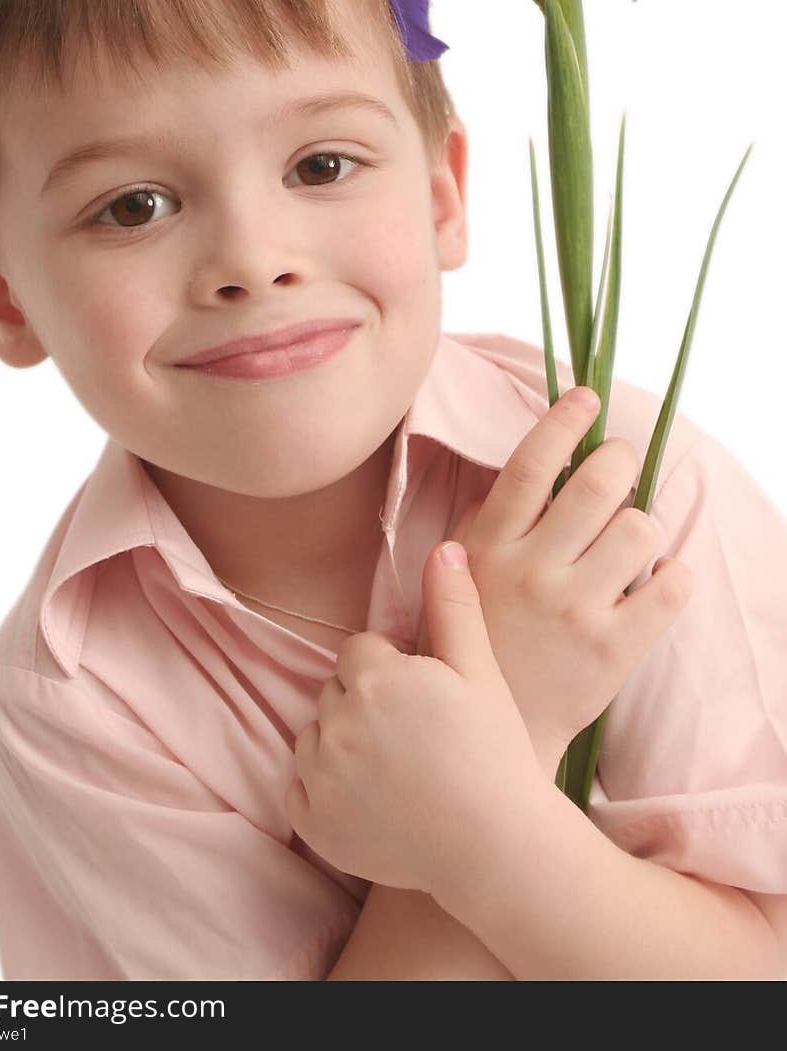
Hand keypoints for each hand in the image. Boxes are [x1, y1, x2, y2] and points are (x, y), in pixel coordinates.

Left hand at [285, 542, 545, 893]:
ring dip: (343, 743)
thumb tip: (444, 547)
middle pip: (336, 691)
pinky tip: (373, 800)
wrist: (497, 847)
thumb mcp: (480, 672)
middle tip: (416, 735)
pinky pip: (301, 788)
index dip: (392, 669)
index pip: (359, 651)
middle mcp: (336, 724)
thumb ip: (453, 607)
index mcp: (374, 679)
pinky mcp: (313, 824)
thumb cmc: (495, 752)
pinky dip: (326, 792)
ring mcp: (320, 778)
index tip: (425, 697)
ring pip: (316, 736)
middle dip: (366, 702)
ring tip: (398, 768)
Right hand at [416, 386, 693, 772]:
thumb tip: (536, 464)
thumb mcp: (459, 576)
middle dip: (620, 459)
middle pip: (596, 484)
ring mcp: (574, 611)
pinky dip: (674, 576)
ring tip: (631, 538)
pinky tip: (657, 581)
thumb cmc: (477, 643)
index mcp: (488, 548)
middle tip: (622, 461)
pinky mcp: (613, 651)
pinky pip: (670, 588)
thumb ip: (492, 522)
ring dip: (642, 523)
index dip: (563, 422)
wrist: (490, 736)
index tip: (589, 397)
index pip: (530, 466)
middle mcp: (531, 572)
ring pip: (639, 528)